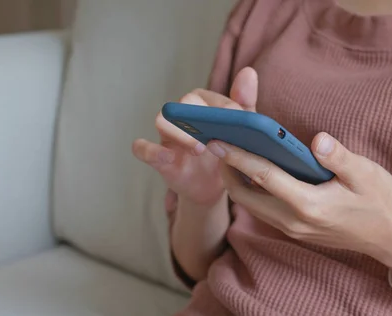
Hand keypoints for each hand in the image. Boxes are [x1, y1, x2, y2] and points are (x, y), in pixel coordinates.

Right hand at [132, 67, 257, 206]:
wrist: (217, 188)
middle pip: (183, 104)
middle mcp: (182, 116)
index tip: (236, 119)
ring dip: (178, 132)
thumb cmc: (228, 152)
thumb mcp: (243, 131)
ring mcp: (168, 136)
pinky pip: (142, 148)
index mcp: (202, 105)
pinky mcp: (159, 158)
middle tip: (215, 134)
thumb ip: (245, 103)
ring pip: (162, 121)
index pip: (206, 96)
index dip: (221, 105)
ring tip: (199, 149)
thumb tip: (248, 72)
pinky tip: (168, 157)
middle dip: (197, 116)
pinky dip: (149, 150)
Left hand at [206, 132, 391, 270]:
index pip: (264, 177)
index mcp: (309, 204)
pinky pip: (262, 208)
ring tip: (230, 152)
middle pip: (245, 195)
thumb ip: (339, 157)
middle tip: (218, 143)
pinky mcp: (293, 228)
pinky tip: (254, 169)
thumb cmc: (378, 201)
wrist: (388, 236)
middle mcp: (293, 220)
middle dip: (227, 170)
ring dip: (237, 180)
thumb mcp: (367, 174)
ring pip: (251, 204)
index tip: (218, 140)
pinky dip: (251, 189)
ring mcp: (291, 227)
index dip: (238, 157)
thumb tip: (317, 139)